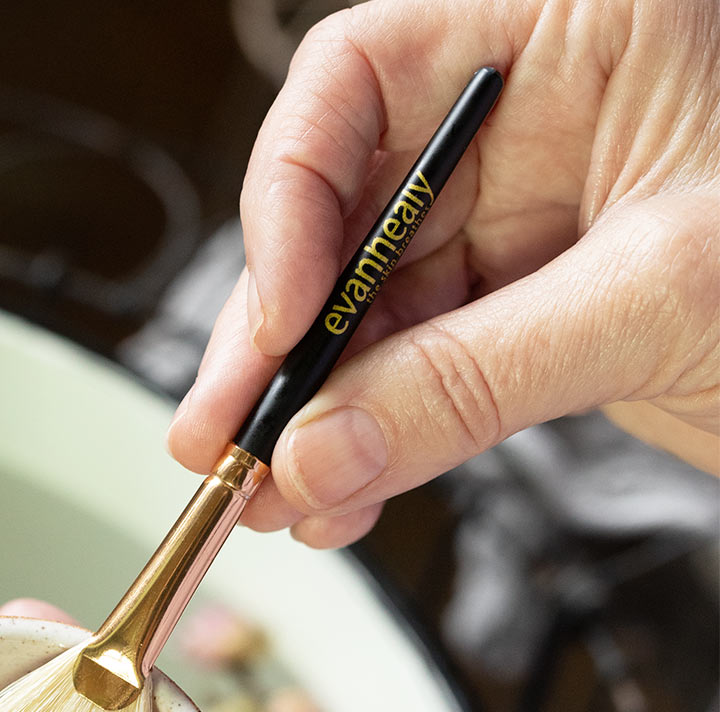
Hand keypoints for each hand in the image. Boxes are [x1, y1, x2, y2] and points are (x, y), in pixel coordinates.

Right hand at [168, 0, 719, 548]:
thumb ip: (472, 378)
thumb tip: (326, 447)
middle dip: (283, 342)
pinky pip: (423, 374)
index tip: (276, 322)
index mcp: (571, 32)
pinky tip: (340, 493)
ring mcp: (525, 224)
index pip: (361, 79)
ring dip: (320, 413)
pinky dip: (379, 440)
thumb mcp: (659, 301)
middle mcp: (530, 122)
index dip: (292, 201)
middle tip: (224, 434)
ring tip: (274, 492)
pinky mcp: (531, 314)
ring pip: (374, 316)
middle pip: (347, 219)